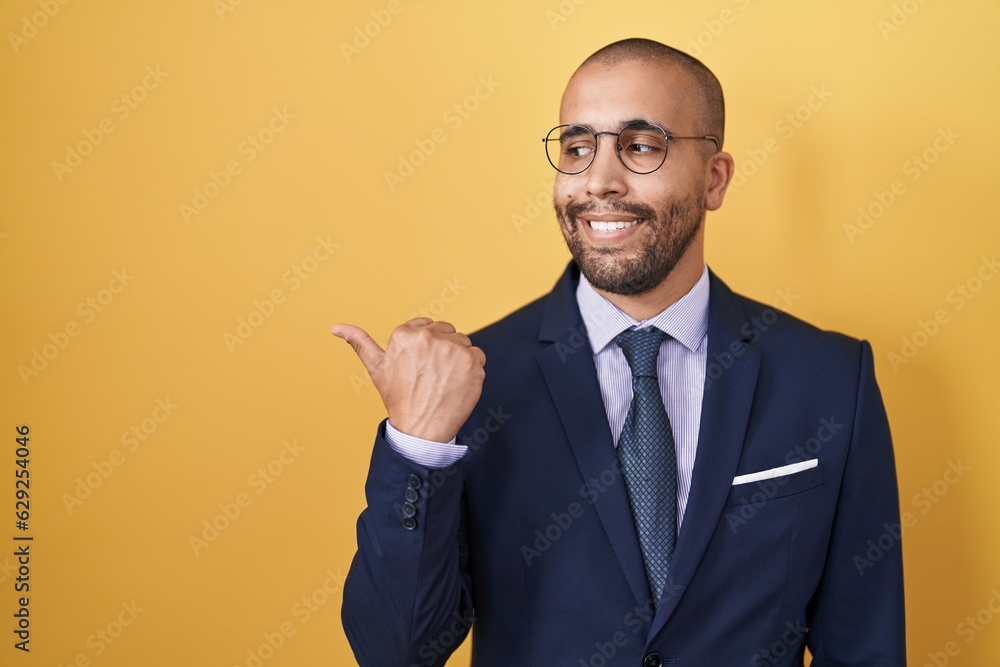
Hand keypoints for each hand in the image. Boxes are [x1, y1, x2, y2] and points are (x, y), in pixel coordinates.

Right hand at [332, 318, 485, 442]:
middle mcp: (428, 337)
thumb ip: (359, 342)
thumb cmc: (399, 399)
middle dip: (443, 350)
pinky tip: (458, 384)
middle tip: (432, 375)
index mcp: (405, 334)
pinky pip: (478, 355)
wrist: (421, 429)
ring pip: (463, 343)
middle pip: (447, 331)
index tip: (422, 365)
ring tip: (444, 380)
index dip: (427, 346)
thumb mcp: (376, 368)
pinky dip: (472, 370)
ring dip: (458, 359)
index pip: (427, 326)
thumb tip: (336, 327)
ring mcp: (452, 348)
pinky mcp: (472, 361)